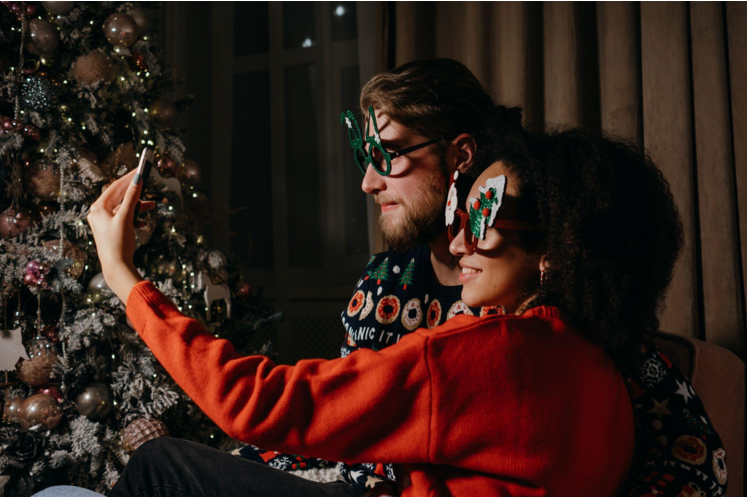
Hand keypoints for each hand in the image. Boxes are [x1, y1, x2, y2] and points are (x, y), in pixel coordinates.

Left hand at [87, 169, 155, 302]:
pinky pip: (124, 218)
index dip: (129, 177)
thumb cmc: (118, 243)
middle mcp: (99, 213)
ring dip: (138, 205)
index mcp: (98, 208)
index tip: (141, 169)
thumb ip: (132, 198)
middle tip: (147, 182)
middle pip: (120, 196)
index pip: (115, 186)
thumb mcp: (126, 218)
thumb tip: (137, 180)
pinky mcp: (111, 230)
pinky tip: (143, 222)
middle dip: (136, 192)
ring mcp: (105, 222)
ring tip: (153, 205)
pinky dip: (134, 217)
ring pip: (124, 207)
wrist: (117, 267)